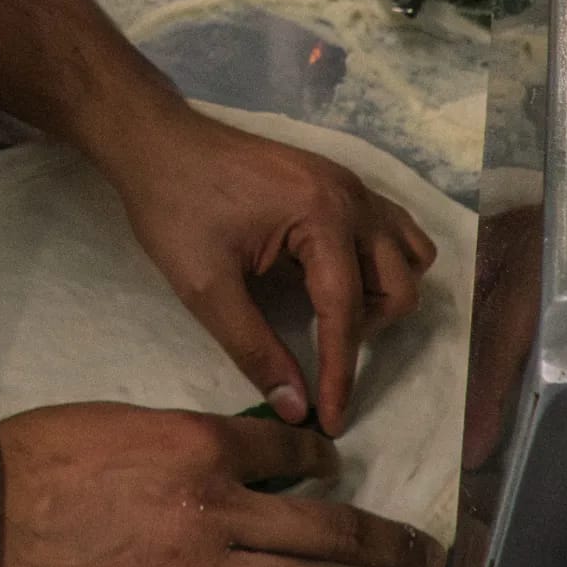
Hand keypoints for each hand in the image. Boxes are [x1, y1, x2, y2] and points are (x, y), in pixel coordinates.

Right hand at [0, 404, 443, 566]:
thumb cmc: (43, 454)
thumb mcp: (128, 422)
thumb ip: (191, 442)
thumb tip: (244, 464)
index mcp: (201, 443)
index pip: (292, 453)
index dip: (325, 465)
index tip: (340, 474)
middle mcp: (214, 508)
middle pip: (324, 527)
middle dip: (386, 545)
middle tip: (428, 560)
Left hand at [98, 97, 437, 434]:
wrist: (158, 144)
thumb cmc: (175, 209)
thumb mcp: (206, 288)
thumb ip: (255, 349)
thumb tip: (296, 409)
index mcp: (321, 216)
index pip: (346, 312)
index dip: (340, 375)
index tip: (334, 423)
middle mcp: (351, 196)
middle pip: (398, 284)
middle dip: (366, 331)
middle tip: (317, 348)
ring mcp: (350, 184)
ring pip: (408, 254)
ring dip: (382, 294)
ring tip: (330, 311)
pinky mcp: (340, 182)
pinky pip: (391, 228)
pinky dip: (380, 262)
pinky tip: (335, 278)